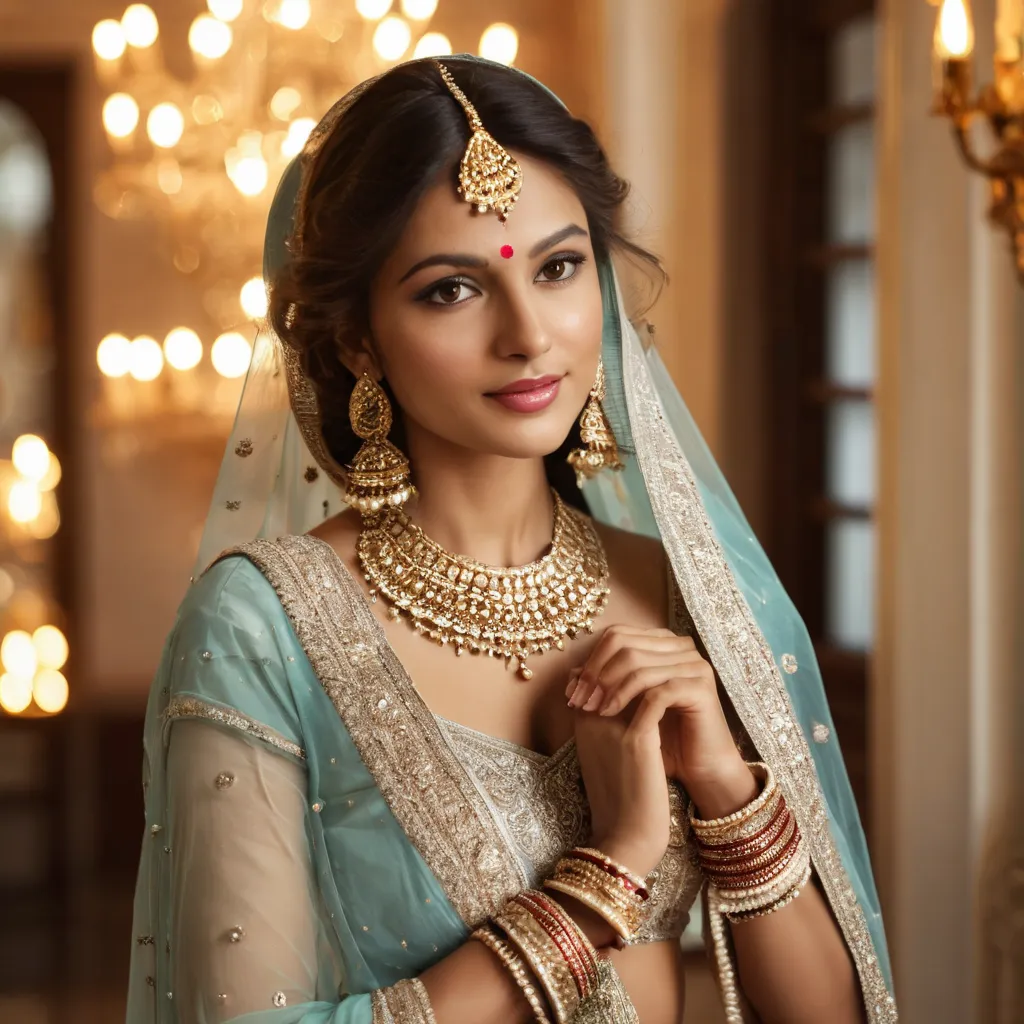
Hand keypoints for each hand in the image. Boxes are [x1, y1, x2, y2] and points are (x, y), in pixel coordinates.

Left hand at [568, 625, 757, 818]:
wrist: (698, 767)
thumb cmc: (661, 736)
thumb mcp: (626, 706)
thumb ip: (604, 684)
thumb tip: (571, 672)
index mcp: (664, 642)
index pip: (617, 636)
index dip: (591, 661)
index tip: (573, 692)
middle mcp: (681, 646)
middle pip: (625, 645)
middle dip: (596, 674)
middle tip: (580, 701)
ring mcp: (694, 664)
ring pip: (638, 664)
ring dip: (607, 687)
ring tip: (592, 710)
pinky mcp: (701, 686)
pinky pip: (657, 686)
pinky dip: (628, 699)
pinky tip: (611, 715)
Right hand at [570, 667, 669, 878]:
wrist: (625, 839)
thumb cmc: (619, 797)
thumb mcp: (602, 754)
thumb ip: (605, 720)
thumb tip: (616, 695)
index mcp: (581, 720)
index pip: (598, 667)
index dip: (622, 657)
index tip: (646, 657)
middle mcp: (591, 717)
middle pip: (613, 663)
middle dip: (638, 654)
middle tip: (663, 656)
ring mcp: (611, 727)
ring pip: (632, 673)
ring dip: (655, 667)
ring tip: (674, 671)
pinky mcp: (636, 741)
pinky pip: (653, 696)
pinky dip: (668, 689)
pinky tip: (683, 691)